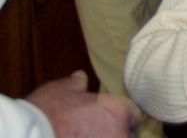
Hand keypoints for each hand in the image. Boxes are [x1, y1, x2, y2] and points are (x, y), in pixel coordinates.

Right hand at [25, 70, 140, 137]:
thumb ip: (77, 84)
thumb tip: (80, 78)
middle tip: (100, 133)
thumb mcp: (62, 90)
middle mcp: (119, 133)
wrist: (28, 135)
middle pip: (127, 136)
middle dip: (117, 134)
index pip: (134, 116)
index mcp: (118, 110)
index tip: (116, 122)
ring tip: (91, 137)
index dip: (125, 118)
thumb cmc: (47, 112)